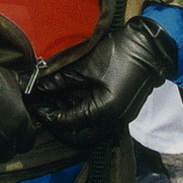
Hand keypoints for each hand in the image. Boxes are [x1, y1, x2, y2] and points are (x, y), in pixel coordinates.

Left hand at [26, 17, 178, 149]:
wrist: (150, 47)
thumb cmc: (119, 53)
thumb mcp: (84, 66)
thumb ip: (56, 79)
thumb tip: (32, 85)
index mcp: (103, 113)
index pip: (66, 123)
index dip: (45, 114)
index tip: (31, 103)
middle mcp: (112, 123)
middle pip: (75, 135)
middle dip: (56, 123)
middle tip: (40, 105)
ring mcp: (118, 120)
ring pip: (85, 130)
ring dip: (68, 118)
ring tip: (52, 99)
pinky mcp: (120, 113)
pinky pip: (95, 122)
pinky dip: (80, 114)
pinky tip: (69, 97)